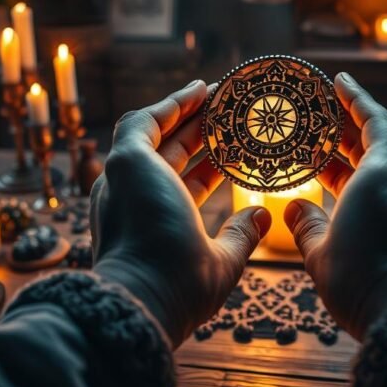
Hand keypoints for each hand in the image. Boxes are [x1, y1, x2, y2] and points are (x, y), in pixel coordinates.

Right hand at [89, 80, 270, 347]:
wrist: (147, 295)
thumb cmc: (181, 290)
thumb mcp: (221, 261)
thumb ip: (239, 236)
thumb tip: (261, 215)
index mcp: (155, 224)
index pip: (185, 185)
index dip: (210, 167)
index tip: (234, 153)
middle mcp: (133, 198)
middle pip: (171, 153)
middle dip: (201, 131)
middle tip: (230, 113)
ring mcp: (125, 179)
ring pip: (154, 132)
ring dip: (185, 111)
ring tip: (217, 94)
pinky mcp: (126, 161)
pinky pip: (144, 122)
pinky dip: (170, 105)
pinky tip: (199, 90)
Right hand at [285, 73, 386, 340]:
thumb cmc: (364, 281)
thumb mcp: (320, 251)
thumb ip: (306, 221)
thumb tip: (296, 208)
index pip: (377, 120)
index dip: (356, 99)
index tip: (340, 82)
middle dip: (358, 132)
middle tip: (327, 128)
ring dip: (369, 163)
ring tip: (333, 166)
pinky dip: (385, 189)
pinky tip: (360, 203)